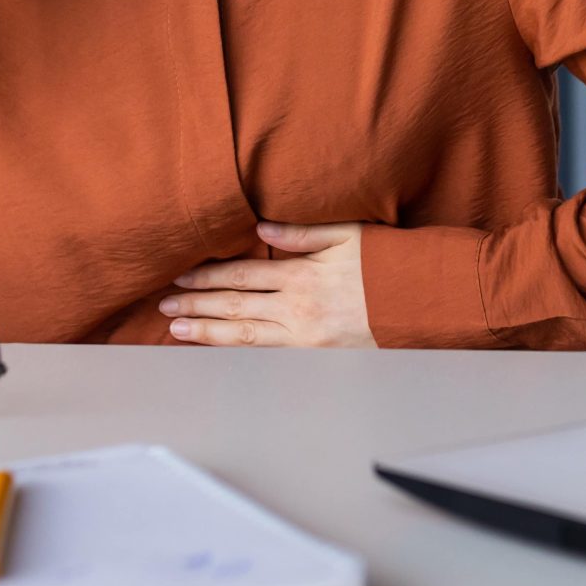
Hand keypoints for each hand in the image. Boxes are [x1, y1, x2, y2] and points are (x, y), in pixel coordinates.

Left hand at [161, 221, 375, 346]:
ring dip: (208, 331)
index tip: (181, 276)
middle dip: (196, 305)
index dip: (208, 276)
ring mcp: (304, 336)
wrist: (421, 303)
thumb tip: (261, 230)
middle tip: (164, 305)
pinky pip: (267, 354)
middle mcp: (297, 307)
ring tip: (177, 329)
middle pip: (235, 306)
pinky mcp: (314, 356)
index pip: (242, 275)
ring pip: (245, 335)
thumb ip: (304, 233)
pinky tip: (218, 350)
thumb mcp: (349, 236)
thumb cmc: (386, 266)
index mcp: (302, 276)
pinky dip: (238, 351)